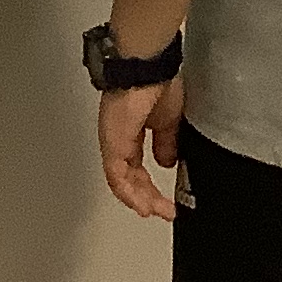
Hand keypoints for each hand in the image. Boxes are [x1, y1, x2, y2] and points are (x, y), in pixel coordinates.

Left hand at [97, 74, 187, 221]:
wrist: (147, 69)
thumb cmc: (158, 82)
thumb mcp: (170, 120)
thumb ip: (167, 142)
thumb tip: (169, 161)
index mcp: (133, 129)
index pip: (137, 164)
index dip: (150, 184)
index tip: (165, 199)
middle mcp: (121, 137)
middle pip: (131, 175)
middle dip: (148, 196)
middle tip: (164, 210)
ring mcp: (114, 142)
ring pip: (123, 180)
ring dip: (141, 199)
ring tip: (156, 212)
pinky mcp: (111, 145)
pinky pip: (117, 178)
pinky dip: (130, 195)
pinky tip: (143, 206)